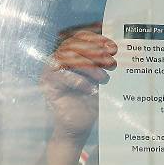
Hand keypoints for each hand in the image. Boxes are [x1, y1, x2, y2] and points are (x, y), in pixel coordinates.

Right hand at [40, 28, 116, 142]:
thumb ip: (103, 63)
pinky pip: (61, 76)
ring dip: (89, 66)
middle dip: (95, 52)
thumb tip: (115, 48)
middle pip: (73, 45)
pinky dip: (78, 81)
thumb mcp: (99, 79)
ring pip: (67, 57)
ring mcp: (50, 71)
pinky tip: (91, 90)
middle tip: (111, 63)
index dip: (96, 39)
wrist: (79, 127)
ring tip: (104, 78)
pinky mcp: (48, 85)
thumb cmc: (90, 102)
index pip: (80, 37)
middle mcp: (58, 60)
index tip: (112, 47)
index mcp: (70, 54)